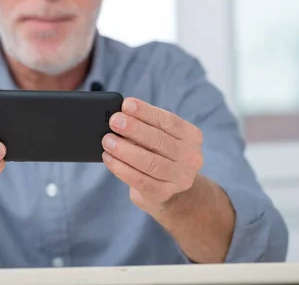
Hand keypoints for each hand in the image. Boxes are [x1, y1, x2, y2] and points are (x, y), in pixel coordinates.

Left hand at [101, 97, 203, 214]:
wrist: (167, 189)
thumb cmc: (157, 153)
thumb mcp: (157, 136)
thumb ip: (144, 125)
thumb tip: (120, 116)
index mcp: (192, 136)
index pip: (169, 120)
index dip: (146, 112)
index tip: (126, 105)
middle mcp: (191, 158)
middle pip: (159, 141)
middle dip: (134, 129)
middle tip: (114, 121)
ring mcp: (180, 178)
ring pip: (150, 162)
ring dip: (125, 150)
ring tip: (107, 141)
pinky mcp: (163, 194)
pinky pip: (140, 180)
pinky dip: (121, 168)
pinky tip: (108, 158)